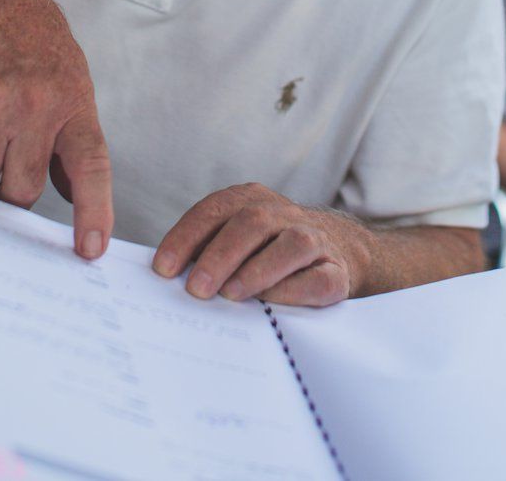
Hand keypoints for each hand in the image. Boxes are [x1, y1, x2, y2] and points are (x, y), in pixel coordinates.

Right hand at [0, 0, 112, 259]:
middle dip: (13, 183)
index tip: (90, 251)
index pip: (91, 168)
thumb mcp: (71, 79)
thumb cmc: (33, 39)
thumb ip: (72, 137)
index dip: (94, 212)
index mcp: (73, 103)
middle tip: (10, 150)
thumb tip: (71, 192)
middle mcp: (35, 107)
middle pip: (21, 191)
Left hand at [152, 184, 371, 306]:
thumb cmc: (272, 250)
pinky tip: (271, 305)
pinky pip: (318, 278)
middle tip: (196, 288)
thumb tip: (169, 277)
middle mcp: (283, 214)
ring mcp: (314, 240)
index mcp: (253, 201)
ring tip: (231, 295)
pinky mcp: (336, 271)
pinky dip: (293, 290)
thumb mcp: (240, 239)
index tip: (163, 268)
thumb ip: (209, 251)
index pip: (215, 210)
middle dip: (219, 255)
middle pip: (251, 222)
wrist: (343, 251)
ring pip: (291, 245)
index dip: (187, 236)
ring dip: (258, 269)